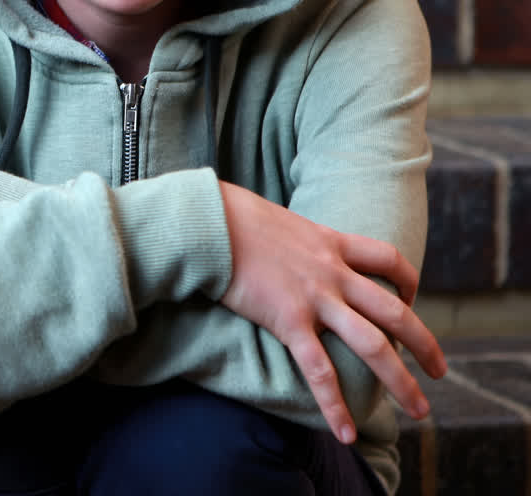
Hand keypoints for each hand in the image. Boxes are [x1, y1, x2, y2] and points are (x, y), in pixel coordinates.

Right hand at [218, 181, 446, 443]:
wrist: (209, 222)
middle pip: (397, 312)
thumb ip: (292, 238)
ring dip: (402, 381)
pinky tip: (345, 432)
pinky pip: (319, 370)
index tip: (409, 299)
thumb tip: (279, 240)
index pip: (389, 260)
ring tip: (419, 410)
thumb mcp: (277, 220)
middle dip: (425, 346)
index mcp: (332, 243)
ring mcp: (315, 297)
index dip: (407, 282)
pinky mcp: (288, 320)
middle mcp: (333, 272)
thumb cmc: (231, 217)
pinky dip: (335, 405)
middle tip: (440, 372)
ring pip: (374, 344)